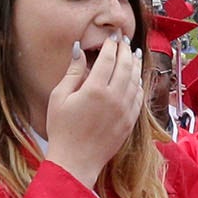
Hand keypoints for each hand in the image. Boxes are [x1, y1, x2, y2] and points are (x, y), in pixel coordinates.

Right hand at [44, 39, 143, 190]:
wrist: (75, 161)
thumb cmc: (62, 129)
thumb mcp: (59, 97)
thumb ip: (72, 72)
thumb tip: (79, 50)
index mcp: (94, 89)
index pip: (109, 59)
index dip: (112, 45)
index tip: (113, 36)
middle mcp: (114, 98)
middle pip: (125, 66)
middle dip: (126, 50)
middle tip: (125, 41)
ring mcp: (124, 110)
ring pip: (135, 80)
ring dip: (135, 64)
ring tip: (134, 53)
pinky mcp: (129, 122)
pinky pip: (139, 97)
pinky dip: (139, 84)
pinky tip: (136, 78)